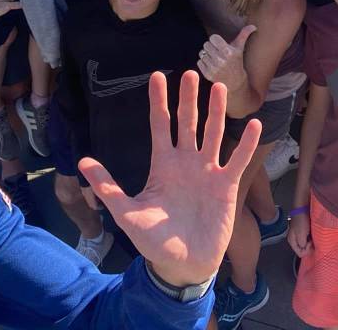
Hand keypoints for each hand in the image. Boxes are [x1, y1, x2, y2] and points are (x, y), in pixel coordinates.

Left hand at [79, 71, 260, 285]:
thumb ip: (108, 187)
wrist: (182, 265)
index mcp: (162, 165)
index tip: (157, 76)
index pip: (160, 125)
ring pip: (214, 134)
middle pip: (188, 122)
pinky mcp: (226, 186)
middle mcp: (186, 162)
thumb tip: (83, 162)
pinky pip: (238, 160)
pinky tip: (254, 124)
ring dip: (217, 112)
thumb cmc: (153, 241)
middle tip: (191, 72)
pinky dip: (246, 143)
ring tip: (221, 87)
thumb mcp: (127, 213)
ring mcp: (207, 172)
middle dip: (189, 98)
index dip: (158, 101)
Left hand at [197, 25, 255, 91]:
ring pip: (201, 53)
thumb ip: (245, 35)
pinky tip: (211, 66)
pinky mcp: (207, 74)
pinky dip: (203, 63)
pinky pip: (199, 61)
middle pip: (206, 44)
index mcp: (228, 52)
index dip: (215, 40)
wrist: (235, 82)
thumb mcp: (240, 48)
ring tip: (215, 59)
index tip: (220, 45)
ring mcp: (213, 68)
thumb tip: (254, 26)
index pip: (212, 38)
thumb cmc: (237, 62)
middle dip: (211, 48)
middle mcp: (220, 60)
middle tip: (217, 53)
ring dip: (207, 55)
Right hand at [287, 211, 311, 257]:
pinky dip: (311, 239)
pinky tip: (313, 234)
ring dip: (311, 243)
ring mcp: (299, 236)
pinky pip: (308, 240)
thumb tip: (305, 249)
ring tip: (313, 236)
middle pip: (303, 250)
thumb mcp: (301, 235)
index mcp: (292, 242)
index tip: (310, 243)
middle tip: (312, 240)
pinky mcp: (303, 232)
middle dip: (309, 247)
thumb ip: (302, 245)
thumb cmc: (302, 221)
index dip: (306, 250)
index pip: (300, 254)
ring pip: (306, 245)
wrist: (303, 208)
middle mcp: (294, 240)